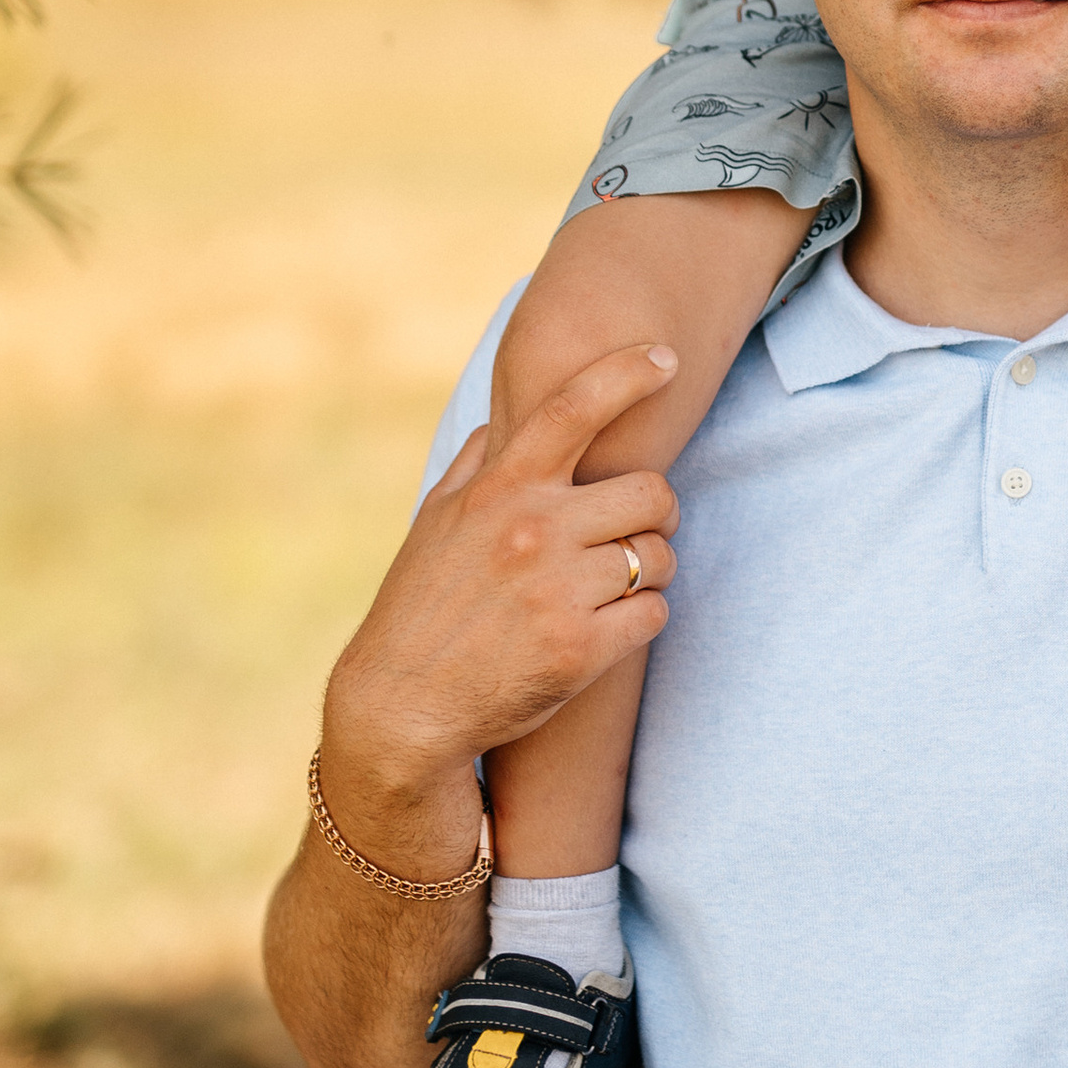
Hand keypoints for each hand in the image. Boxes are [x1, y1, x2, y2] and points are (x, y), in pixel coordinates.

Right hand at [318, 343, 679, 866]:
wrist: (402, 709)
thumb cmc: (419, 608)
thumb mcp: (434, 523)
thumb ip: (475, 467)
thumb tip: (502, 423)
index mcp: (500, 492)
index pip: (572, 409)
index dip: (626, 374)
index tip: (664, 357)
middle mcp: (533, 532)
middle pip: (652, 493)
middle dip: (657, 514)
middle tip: (636, 532)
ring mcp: (559, 592)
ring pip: (662, 557)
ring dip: (652, 571)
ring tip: (613, 587)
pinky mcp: (581, 650)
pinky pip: (656, 613)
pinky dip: (643, 619)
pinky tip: (608, 629)